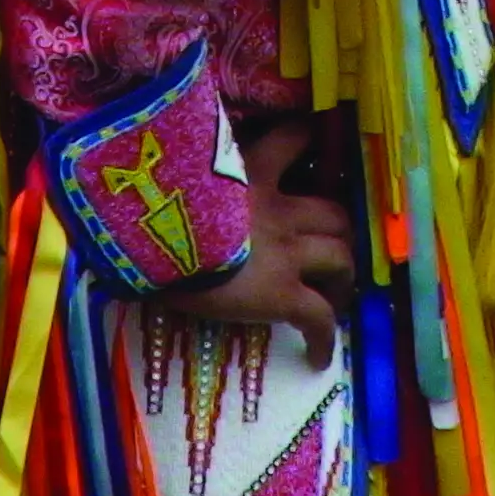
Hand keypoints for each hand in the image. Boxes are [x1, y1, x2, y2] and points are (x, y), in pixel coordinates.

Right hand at [180, 109, 355, 364]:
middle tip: (331, 254)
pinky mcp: (283, 295)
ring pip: (340, 260)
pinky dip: (324, 337)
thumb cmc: (151, 204)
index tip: (311, 152)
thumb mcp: (178, 174)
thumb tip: (161, 173)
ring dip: (342, 279)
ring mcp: (288, 253)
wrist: (155, 236)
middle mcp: (282, 208)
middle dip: (340, 234)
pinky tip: (319, 358)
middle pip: (335, 214)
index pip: (295, 138)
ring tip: (334, 299)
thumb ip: (191, 173)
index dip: (308, 143)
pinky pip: (318, 318)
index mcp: (254, 170)